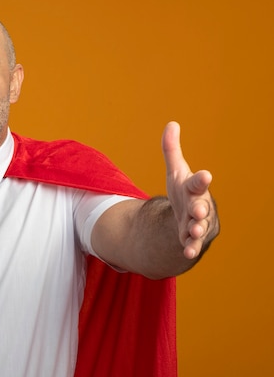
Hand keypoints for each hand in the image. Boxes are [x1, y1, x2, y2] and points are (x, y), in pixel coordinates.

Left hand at [162, 121, 218, 258]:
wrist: (188, 215)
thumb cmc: (184, 191)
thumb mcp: (175, 171)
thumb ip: (171, 150)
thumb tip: (171, 123)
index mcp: (194, 188)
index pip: (197, 182)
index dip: (200, 179)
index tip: (205, 175)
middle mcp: (199, 205)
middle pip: (201, 206)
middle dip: (200, 208)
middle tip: (198, 209)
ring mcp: (197, 223)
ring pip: (199, 226)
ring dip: (196, 229)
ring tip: (192, 231)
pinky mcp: (192, 237)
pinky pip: (192, 244)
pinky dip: (191, 248)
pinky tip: (187, 253)